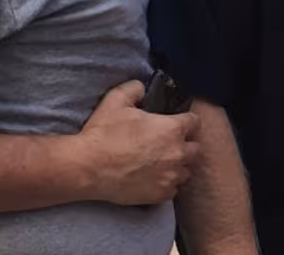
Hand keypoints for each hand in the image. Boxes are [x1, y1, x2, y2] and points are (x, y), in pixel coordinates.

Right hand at [76, 80, 200, 205]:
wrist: (87, 168)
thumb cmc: (103, 133)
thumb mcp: (116, 100)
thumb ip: (134, 89)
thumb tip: (142, 88)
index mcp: (172, 129)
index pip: (195, 122)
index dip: (187, 120)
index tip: (178, 123)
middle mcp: (177, 153)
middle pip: (196, 149)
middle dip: (186, 144)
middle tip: (170, 144)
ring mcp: (170, 176)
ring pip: (187, 171)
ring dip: (179, 166)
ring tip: (163, 163)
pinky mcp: (160, 195)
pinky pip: (174, 189)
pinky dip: (168, 184)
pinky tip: (155, 179)